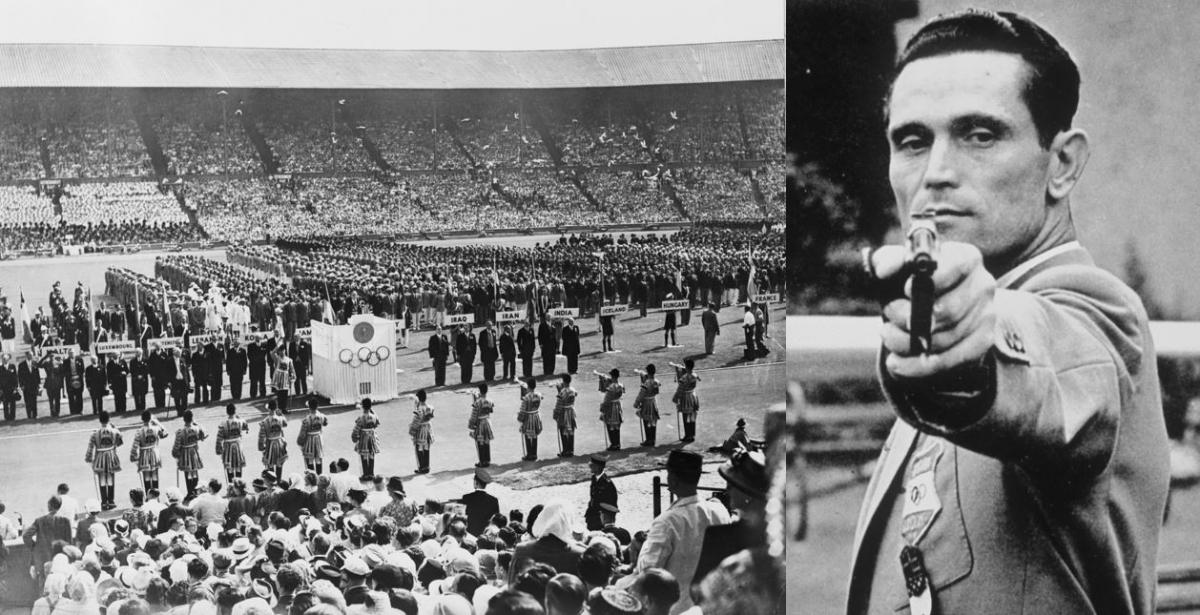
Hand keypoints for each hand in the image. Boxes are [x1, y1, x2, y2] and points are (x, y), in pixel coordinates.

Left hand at [872, 241, 996, 378]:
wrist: (927, 306)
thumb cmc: (911, 281)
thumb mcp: (897, 266)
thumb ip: (888, 260)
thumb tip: (884, 269)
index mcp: (966, 258)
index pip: (958, 265)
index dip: (930, 280)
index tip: (905, 289)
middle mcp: (982, 286)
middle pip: (950, 310)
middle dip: (912, 318)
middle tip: (889, 316)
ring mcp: (985, 316)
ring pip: (946, 338)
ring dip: (909, 342)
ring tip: (888, 335)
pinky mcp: (981, 342)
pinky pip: (951, 360)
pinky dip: (919, 365)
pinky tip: (897, 362)